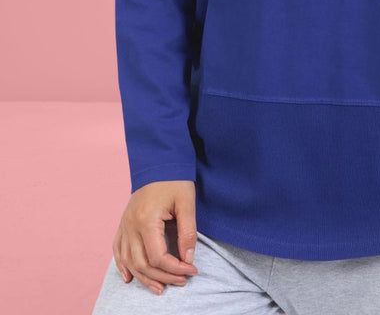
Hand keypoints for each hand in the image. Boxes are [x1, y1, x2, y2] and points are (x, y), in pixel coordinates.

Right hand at [113, 180, 198, 294]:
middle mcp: (131, 226)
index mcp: (146, 220)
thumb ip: (187, 232)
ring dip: (144, 277)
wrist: (158, 160)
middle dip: (164, 277)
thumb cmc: (174, 179)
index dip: (176, 268)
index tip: (192, 271)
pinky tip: (130, 277)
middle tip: (182, 281)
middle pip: (143, 264)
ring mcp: (124, 225)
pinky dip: (123, 266)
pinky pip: (118, 250)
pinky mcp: (123, 223)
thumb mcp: (186, 203)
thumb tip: (188, 259)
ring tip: (161, 288)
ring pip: (129, 261)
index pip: (158, 257)